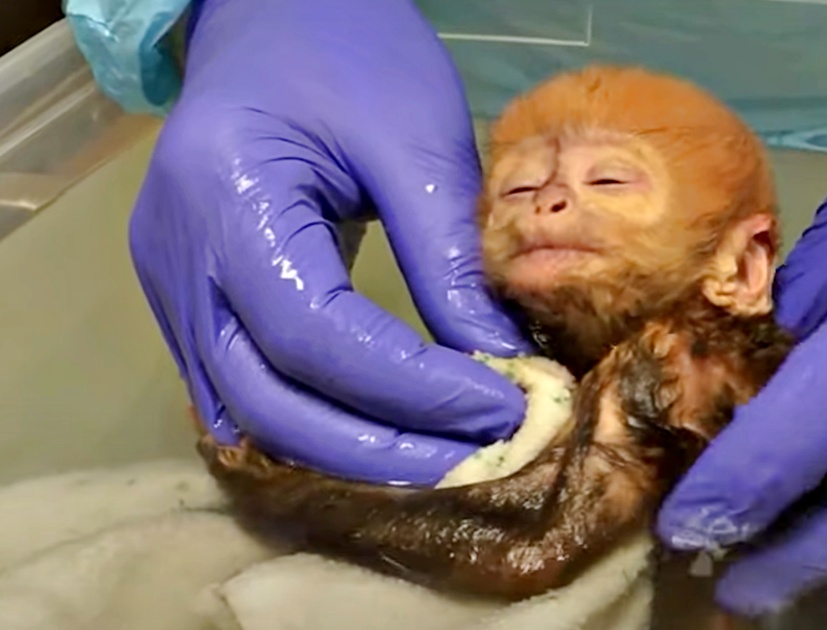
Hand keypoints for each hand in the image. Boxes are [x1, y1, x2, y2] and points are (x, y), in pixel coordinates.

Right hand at [131, 0, 533, 486]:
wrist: (275, 15)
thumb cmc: (350, 53)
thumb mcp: (416, 140)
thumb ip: (449, 259)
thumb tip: (501, 366)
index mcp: (226, 196)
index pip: (316, 335)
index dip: (413, 390)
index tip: (504, 410)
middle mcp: (176, 257)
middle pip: (268, 401)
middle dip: (382, 447)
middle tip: (483, 457)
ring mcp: (170, 285)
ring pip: (249, 414)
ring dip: (349, 450)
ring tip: (445, 457)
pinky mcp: (188, 300)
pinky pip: (241, 393)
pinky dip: (314, 425)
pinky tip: (386, 433)